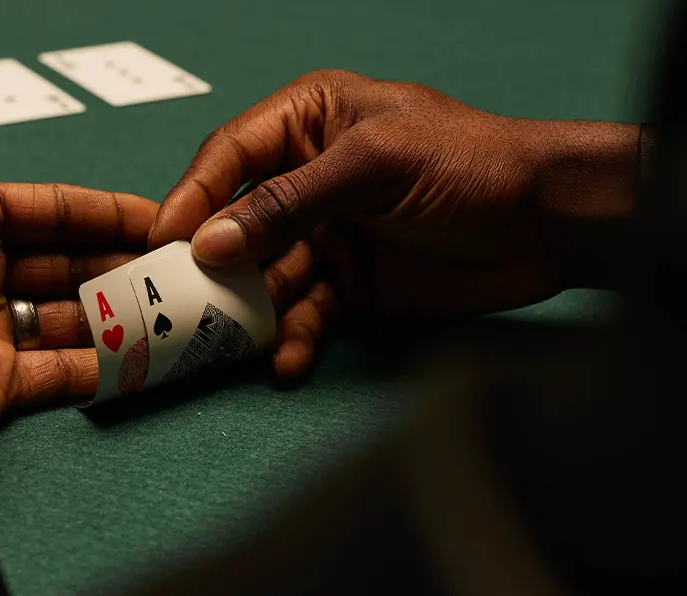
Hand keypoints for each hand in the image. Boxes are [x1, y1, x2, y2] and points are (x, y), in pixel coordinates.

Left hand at [0, 0, 156, 436]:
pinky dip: (102, 371)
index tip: (162, 221)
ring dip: (119, 318)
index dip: (106, 214)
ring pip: (65, 321)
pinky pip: (56, 376)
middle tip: (181, 274)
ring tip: (177, 317)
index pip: (50, 211)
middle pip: (63, 267)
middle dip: (120, 268)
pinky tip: (146, 363)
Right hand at [151, 70, 637, 374]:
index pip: (229, 155)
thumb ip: (288, 203)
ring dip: (250, 309)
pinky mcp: (348, 283)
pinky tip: (286, 359)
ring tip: (234, 342)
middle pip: (236, 222)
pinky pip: (304, 312)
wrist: (549, 224)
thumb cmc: (467, 164)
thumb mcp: (371, 166)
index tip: (159, 240)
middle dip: (212, 263)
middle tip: (180, 302)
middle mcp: (307, 178)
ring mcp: (325, 233)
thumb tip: (211, 242)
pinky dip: (293, 337)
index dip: (192, 195)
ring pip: (265, 274)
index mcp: (307, 122)